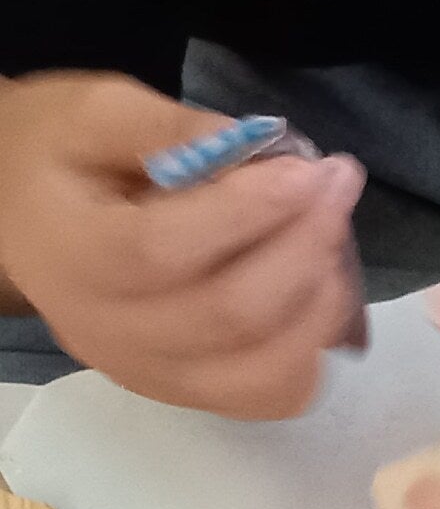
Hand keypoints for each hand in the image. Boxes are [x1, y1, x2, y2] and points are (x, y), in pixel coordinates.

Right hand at [0, 73, 364, 416]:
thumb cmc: (60, 157)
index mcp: (71, 255)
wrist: (25, 216)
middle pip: (232, 314)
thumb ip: (167, 127)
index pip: (167, 250)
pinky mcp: (192, 396)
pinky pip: (275, 395)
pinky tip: (317, 289)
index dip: (250, 211)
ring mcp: (155, 377)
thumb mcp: (92, 112)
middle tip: (338, 187)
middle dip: (305, 247)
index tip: (308, 170)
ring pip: (266, 370)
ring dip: (321, 301)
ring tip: (333, 234)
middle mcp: (110, 333)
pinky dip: (314, 347)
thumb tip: (256, 144)